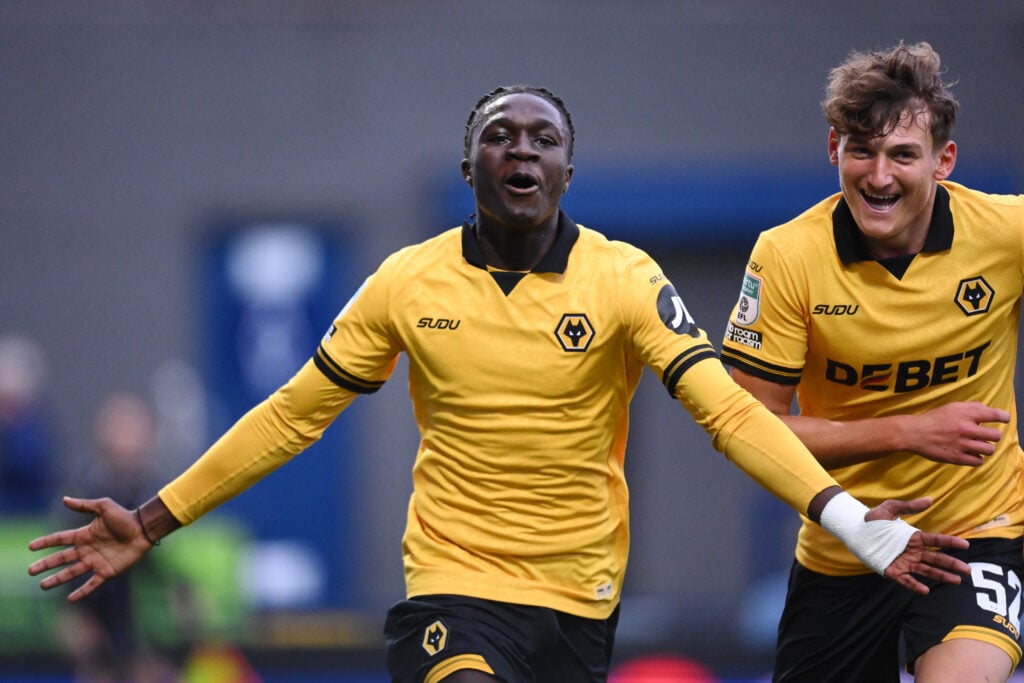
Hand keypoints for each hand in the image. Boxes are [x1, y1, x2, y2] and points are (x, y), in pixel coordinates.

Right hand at [27, 496, 152, 600]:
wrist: (143, 530)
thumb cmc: (125, 517)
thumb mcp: (104, 507)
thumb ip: (84, 506)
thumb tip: (64, 499)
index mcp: (84, 535)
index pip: (60, 539)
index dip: (45, 542)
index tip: (30, 546)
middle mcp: (87, 549)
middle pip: (61, 558)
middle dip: (46, 565)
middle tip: (30, 571)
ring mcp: (96, 561)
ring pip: (72, 572)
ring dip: (57, 579)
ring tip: (42, 586)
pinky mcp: (107, 571)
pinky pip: (92, 584)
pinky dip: (82, 591)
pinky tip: (70, 599)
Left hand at [867, 497, 969, 594]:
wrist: (854, 531)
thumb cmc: (873, 520)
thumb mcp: (890, 509)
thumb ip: (908, 506)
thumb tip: (929, 499)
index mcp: (914, 537)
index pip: (936, 541)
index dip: (950, 542)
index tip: (965, 545)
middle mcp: (912, 552)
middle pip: (936, 559)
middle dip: (951, 564)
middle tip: (967, 570)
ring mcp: (904, 562)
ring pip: (926, 571)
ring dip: (941, 576)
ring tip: (956, 581)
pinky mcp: (893, 571)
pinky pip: (906, 580)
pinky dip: (915, 585)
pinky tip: (925, 590)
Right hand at [905, 402, 1009, 465]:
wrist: (914, 433)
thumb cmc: (933, 418)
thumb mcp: (951, 407)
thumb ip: (971, 407)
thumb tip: (987, 410)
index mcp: (966, 415)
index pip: (995, 415)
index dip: (1004, 417)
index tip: (1004, 419)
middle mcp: (967, 429)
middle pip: (996, 435)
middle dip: (993, 435)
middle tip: (985, 435)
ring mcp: (963, 445)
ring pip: (989, 450)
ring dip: (985, 448)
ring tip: (978, 446)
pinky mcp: (957, 458)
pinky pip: (978, 461)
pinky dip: (977, 458)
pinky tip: (970, 454)